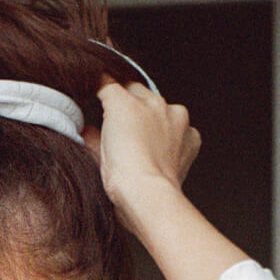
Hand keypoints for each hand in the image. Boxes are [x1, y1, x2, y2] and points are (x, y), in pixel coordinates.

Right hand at [85, 82, 200, 222]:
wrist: (148, 194)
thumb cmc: (122, 175)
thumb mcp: (94, 151)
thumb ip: (90, 133)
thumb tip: (88, 132)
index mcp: (126, 101)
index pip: (112, 85)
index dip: (104, 92)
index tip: (101, 97)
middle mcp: (153, 103)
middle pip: (139, 93)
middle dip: (131, 104)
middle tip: (121, 126)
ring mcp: (176, 119)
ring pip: (163, 110)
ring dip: (154, 120)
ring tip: (143, 144)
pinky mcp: (191, 138)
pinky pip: (184, 131)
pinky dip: (174, 138)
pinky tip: (162, 153)